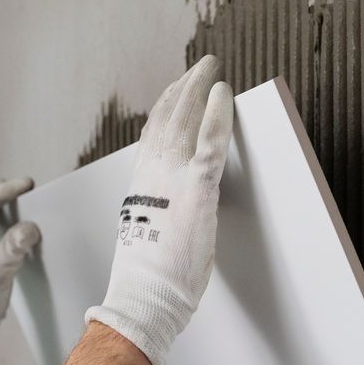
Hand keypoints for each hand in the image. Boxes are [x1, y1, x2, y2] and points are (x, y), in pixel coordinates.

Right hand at [84, 55, 233, 364]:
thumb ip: (156, 213)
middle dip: (185, 88)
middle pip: (167, 119)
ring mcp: (172, 180)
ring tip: (211, 70)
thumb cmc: (147, 279)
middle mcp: (151, 175)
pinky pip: (210, 142)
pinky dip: (217, 115)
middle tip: (200, 67)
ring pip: (186, 121)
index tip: (175, 89)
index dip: (166, 108)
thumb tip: (166, 213)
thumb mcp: (145, 236)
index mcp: (139, 186)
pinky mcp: (196, 190)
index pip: (152, 135)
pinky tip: (223, 94)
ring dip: (199, 90)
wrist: (145, 297)